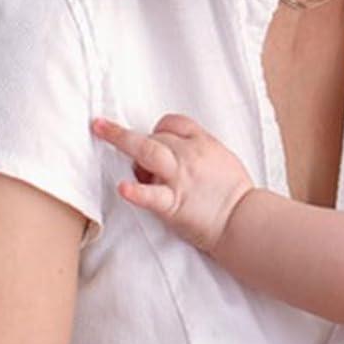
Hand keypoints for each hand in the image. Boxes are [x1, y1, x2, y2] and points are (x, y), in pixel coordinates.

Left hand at [92, 113, 253, 253]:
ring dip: (121, 139)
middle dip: (134, 140)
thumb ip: (199, 151)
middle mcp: (189, 155)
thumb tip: (177, 151)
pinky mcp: (174, 204)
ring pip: (149, 152)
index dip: (157, 128)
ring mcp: (180, 179)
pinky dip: (136, 192)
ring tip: (99, 129)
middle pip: (156, 136)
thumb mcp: (222, 158)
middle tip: (102, 129)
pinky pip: (153, 195)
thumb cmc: (235, 193)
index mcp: (203, 143)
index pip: (173, 123)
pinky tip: (123, 187)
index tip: (150, 138)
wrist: (244, 220)